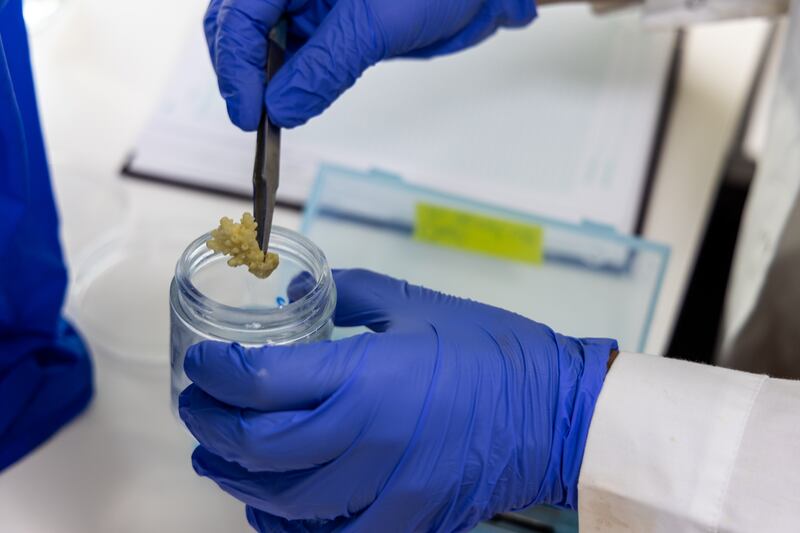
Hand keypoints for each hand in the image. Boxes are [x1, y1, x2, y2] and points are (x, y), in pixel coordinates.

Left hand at [179, 269, 615, 530]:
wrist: (554, 411)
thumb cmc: (491, 351)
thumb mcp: (415, 306)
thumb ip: (345, 293)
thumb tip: (294, 295)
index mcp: (368, 375)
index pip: (260, 382)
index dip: (216, 373)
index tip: (202, 365)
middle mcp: (367, 437)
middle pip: (258, 445)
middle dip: (209, 425)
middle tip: (195, 408)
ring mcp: (384, 489)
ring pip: (282, 499)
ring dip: (235, 479)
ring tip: (214, 458)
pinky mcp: (404, 521)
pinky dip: (286, 527)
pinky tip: (268, 507)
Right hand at [204, 0, 537, 129]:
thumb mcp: (374, 26)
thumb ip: (323, 68)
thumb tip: (281, 108)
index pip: (239, 14)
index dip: (237, 66)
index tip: (249, 113)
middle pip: (238, 24)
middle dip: (241, 71)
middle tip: (255, 118)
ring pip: (260, 40)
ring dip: (262, 80)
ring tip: (272, 117)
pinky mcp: (323, 21)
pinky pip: (291, 51)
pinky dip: (288, 79)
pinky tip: (294, 101)